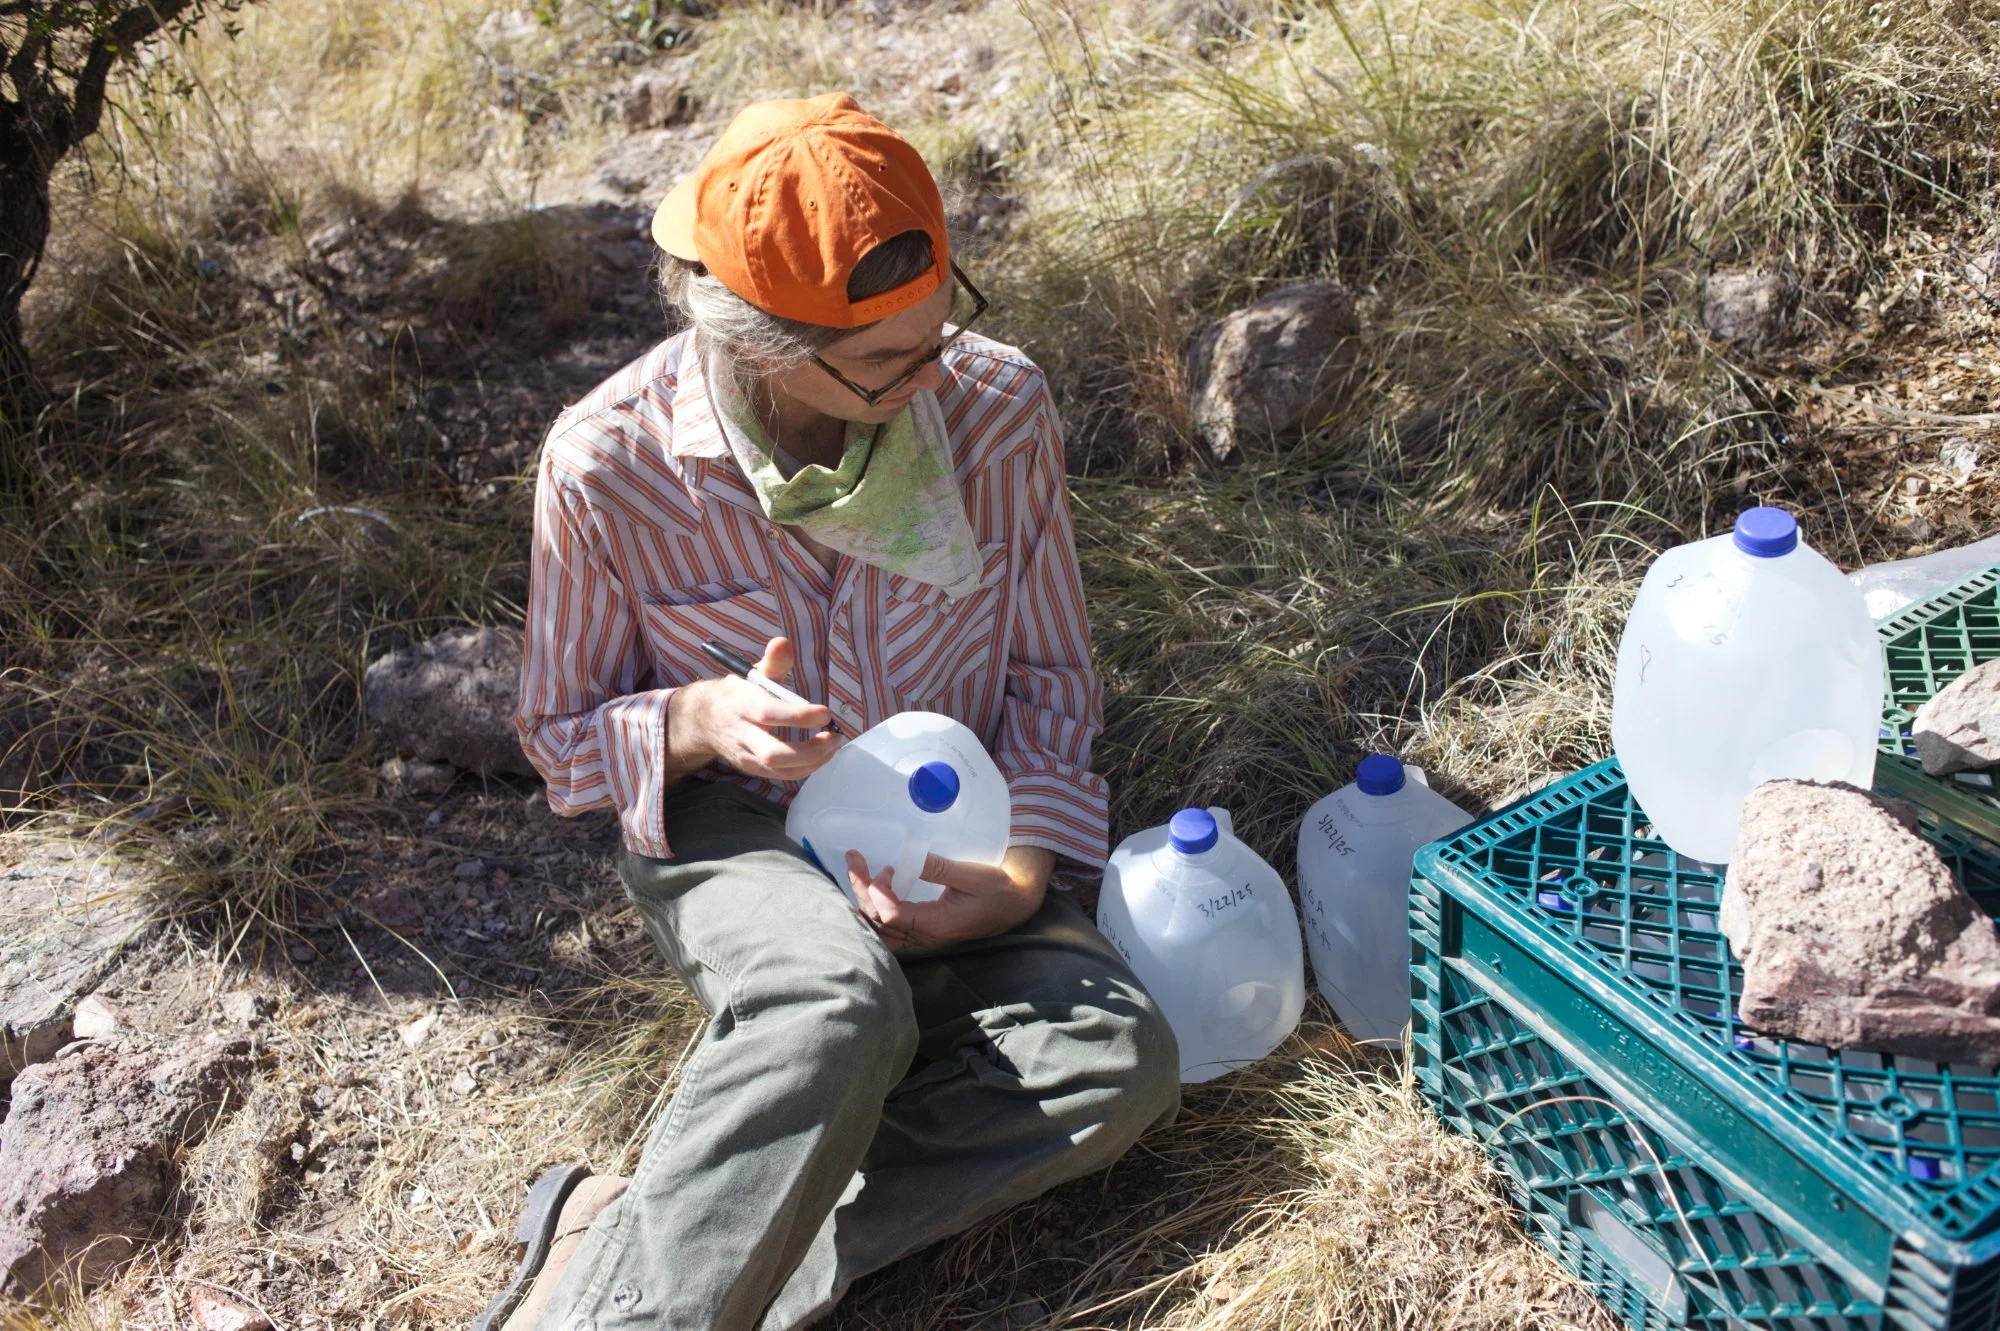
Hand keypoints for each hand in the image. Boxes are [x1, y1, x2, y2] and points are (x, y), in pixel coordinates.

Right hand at [667, 636, 840, 781]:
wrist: (704, 721)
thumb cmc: (737, 695)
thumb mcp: (751, 673)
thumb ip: (772, 661)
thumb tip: (783, 643)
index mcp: (742, 705)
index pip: (769, 714)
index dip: (799, 716)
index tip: (825, 713)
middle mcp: (742, 734)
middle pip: (774, 753)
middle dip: (809, 750)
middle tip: (833, 736)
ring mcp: (747, 756)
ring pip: (780, 770)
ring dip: (814, 761)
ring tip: (833, 744)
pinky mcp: (754, 769)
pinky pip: (782, 776)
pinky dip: (807, 768)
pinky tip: (822, 754)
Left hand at [847, 845, 1055, 950]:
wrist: (1014, 905)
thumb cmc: (997, 888)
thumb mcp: (971, 874)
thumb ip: (939, 868)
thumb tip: (908, 856)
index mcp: (938, 924)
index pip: (893, 916)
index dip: (878, 892)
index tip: (882, 866)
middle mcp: (926, 936)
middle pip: (880, 924)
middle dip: (861, 892)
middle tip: (854, 859)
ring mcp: (923, 937)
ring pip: (881, 931)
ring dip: (864, 903)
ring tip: (858, 874)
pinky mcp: (923, 932)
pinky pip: (890, 929)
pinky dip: (875, 911)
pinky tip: (874, 890)